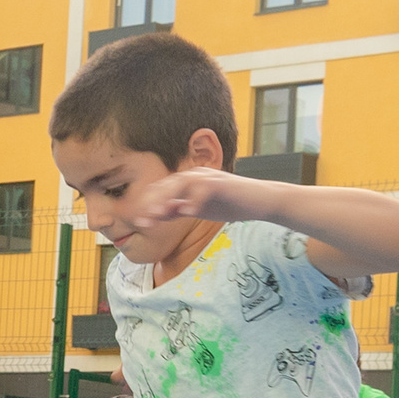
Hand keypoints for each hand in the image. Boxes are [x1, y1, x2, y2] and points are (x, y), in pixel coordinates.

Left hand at [120, 166, 273, 232]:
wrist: (259, 202)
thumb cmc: (229, 205)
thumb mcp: (198, 209)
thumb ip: (178, 209)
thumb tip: (156, 214)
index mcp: (187, 181)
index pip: (161, 190)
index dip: (147, 205)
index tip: (139, 223)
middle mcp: (194, 175)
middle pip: (165, 185)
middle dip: (151, 203)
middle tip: (142, 221)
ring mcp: (208, 176)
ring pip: (180, 183)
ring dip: (167, 198)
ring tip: (157, 215)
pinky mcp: (221, 183)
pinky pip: (204, 188)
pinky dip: (194, 199)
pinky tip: (188, 212)